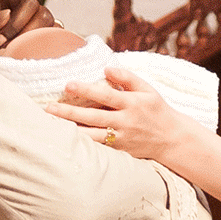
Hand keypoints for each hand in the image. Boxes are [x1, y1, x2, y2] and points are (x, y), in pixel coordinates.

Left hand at [0, 0, 57, 57]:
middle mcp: (31, 11)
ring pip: (55, 29)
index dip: (16, 23)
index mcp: (14, 2)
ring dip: (38, 45)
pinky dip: (50, 52)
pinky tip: (31, 61)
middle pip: (45, 15)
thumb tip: (5, 15)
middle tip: (7, 51)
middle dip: (27, 35)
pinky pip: (59, 45)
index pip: (29, 4)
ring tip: (18, 56)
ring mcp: (42, 27)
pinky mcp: (48, 43)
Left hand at [46, 66, 191, 160]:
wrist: (172, 139)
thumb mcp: (147, 90)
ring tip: (51, 124)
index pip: (106, 95)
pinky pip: (97, 147)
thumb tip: (106, 68)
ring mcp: (121, 139)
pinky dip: (81, 143)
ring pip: (92, 136)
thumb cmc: (157, 110)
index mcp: (132, 104)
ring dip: (71, 130)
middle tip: (48, 108)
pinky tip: (65, 138)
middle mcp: (125, 122)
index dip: (86, 90)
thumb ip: (127, 78)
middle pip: (93, 117)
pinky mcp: (119, 151)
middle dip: (70, 113)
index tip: (68, 84)